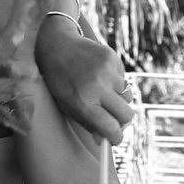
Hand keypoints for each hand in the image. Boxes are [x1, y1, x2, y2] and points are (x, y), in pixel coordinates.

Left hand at [37, 29, 135, 144]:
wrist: (55, 44)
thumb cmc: (57, 79)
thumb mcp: (64, 103)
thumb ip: (85, 121)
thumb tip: (102, 138)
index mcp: (83, 101)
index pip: (111, 127)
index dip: (116, 137)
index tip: (115, 138)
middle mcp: (97, 87)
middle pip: (127, 115)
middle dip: (122, 121)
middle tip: (114, 119)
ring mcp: (107, 71)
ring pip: (127, 97)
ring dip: (118, 99)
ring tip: (101, 92)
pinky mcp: (113, 59)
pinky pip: (124, 79)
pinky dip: (115, 83)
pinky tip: (99, 75)